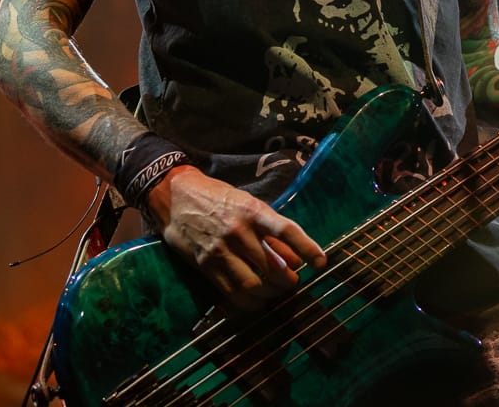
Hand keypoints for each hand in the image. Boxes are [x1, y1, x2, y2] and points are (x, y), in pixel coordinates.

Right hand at [145, 166, 326, 311]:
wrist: (176, 196)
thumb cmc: (219, 198)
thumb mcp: (248, 204)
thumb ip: (270, 230)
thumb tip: (294, 258)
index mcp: (253, 211)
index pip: (286, 231)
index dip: (307, 247)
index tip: (322, 262)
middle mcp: (238, 231)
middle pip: (271, 266)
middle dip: (288, 281)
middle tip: (293, 283)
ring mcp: (220, 250)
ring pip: (252, 284)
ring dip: (269, 294)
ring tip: (276, 292)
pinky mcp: (205, 266)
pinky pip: (230, 293)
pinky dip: (248, 303)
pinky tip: (255, 302)